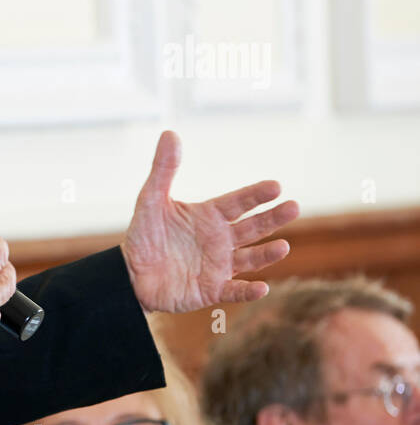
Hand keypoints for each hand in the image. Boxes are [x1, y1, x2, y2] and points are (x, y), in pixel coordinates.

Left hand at [121, 130, 298, 312]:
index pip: (238, 202)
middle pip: (253, 227)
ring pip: (250, 258)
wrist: (130, 274)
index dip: (256, 195)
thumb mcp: (150, 200)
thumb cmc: (143, 236)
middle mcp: (220, 240)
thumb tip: (169, 133)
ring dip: (267, 254)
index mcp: (210, 216)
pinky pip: (234, 290)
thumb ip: (163, 170)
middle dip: (273, 218)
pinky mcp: (211, 289)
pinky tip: (261, 288)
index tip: (276, 186)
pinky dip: (248, 291)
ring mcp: (219, 265)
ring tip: (283, 246)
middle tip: (293, 207)